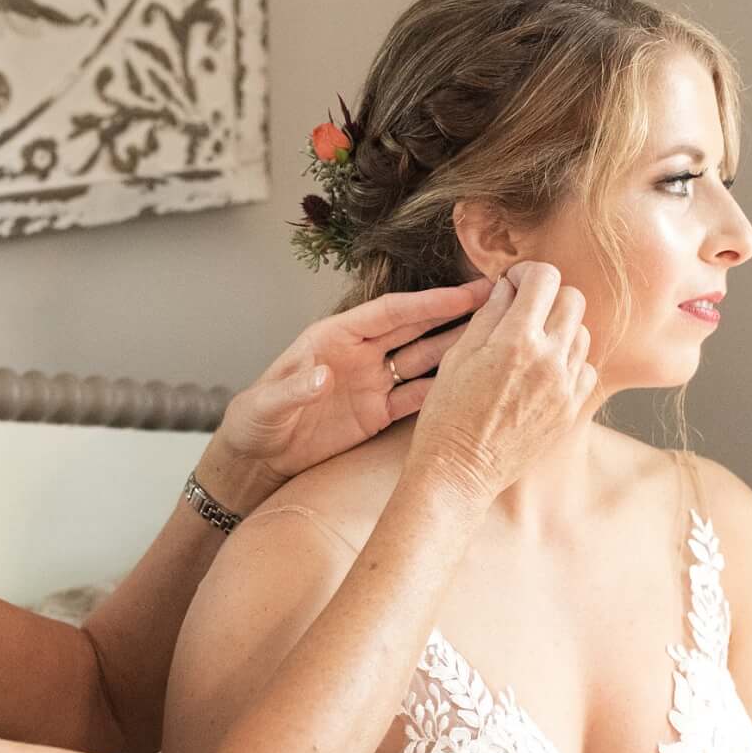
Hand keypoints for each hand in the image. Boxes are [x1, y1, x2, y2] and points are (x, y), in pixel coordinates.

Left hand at [212, 279, 496, 495]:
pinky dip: (444, 391)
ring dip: (458, 348)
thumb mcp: (266, 405)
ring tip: (498, 337)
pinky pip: (416, 398)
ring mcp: (372, 383)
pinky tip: (474, 384)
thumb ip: (294, 388)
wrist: (256, 459)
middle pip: (416, 328)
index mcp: (334, 338)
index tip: (465, 293)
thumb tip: (321, 376)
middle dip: (455, 314)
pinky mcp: (378, 414)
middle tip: (498, 299)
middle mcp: (359, 354)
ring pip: (424, 360)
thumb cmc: (253, 422)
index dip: (427, 303)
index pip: (390, 313)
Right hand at [408, 262, 597, 501]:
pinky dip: (569, 362)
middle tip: (525, 311)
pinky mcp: (571, 409)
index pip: (544, 278)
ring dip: (561, 329)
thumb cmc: (448, 414)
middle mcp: (548, 360)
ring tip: (532, 345)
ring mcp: (565, 386)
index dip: (527, 273)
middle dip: (548, 296)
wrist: (460, 470)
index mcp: (515, 340)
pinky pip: (586, 368)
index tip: (514, 284)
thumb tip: (508, 286)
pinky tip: (544, 372)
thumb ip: (488, 315)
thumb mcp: (458, 355)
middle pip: (573, 299)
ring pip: (583, 332)